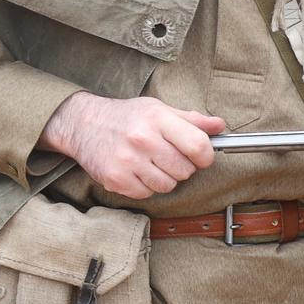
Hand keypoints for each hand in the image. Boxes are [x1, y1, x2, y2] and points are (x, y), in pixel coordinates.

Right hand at [41, 93, 224, 199]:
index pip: (198, 146)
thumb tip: (220, 126)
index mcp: (157, 118)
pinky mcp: (115, 179)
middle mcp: (142, 139)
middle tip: (167, 157)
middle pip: (185, 170)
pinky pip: (146, 194)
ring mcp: (127, 161)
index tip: (200, 156)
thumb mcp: (158, 109)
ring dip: (163, 178)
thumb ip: (191, 119)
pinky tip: (136, 171)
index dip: (205, 156)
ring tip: (150, 163)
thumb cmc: (126, 117)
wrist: (83, 124)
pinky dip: (145, 186)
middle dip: (181, 167)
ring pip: (167, 186)